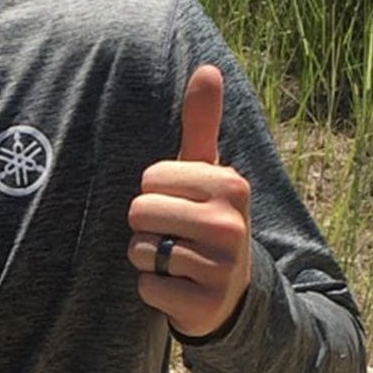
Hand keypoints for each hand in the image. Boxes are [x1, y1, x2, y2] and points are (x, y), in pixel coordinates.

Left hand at [128, 65, 252, 337]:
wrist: (232, 292)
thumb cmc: (208, 219)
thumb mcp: (209, 172)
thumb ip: (202, 123)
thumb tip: (206, 67)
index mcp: (230, 185)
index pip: (149, 179)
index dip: (153, 194)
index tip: (179, 206)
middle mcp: (231, 224)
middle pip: (139, 212)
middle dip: (146, 227)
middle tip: (175, 236)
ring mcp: (221, 267)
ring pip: (141, 250)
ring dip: (149, 258)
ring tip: (177, 260)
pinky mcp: (205, 304)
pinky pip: (147, 286)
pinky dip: (154, 289)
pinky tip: (178, 287)